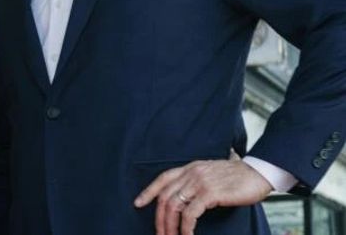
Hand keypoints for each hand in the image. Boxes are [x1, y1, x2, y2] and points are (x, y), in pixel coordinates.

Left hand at [133, 159, 272, 234]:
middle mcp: (191, 173)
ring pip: (174, 206)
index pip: (162, 179)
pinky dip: (186, 227)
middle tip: (160, 233)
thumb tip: (184, 198)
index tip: (138, 204)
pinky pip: (190, 213)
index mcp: (190, 168)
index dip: (148, 191)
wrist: (258, 173)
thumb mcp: (210, 174)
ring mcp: (199, 182)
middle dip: (159, 218)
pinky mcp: (210, 193)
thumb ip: (196, 182)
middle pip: (165, 197)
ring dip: (170, 226)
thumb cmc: (237, 177)